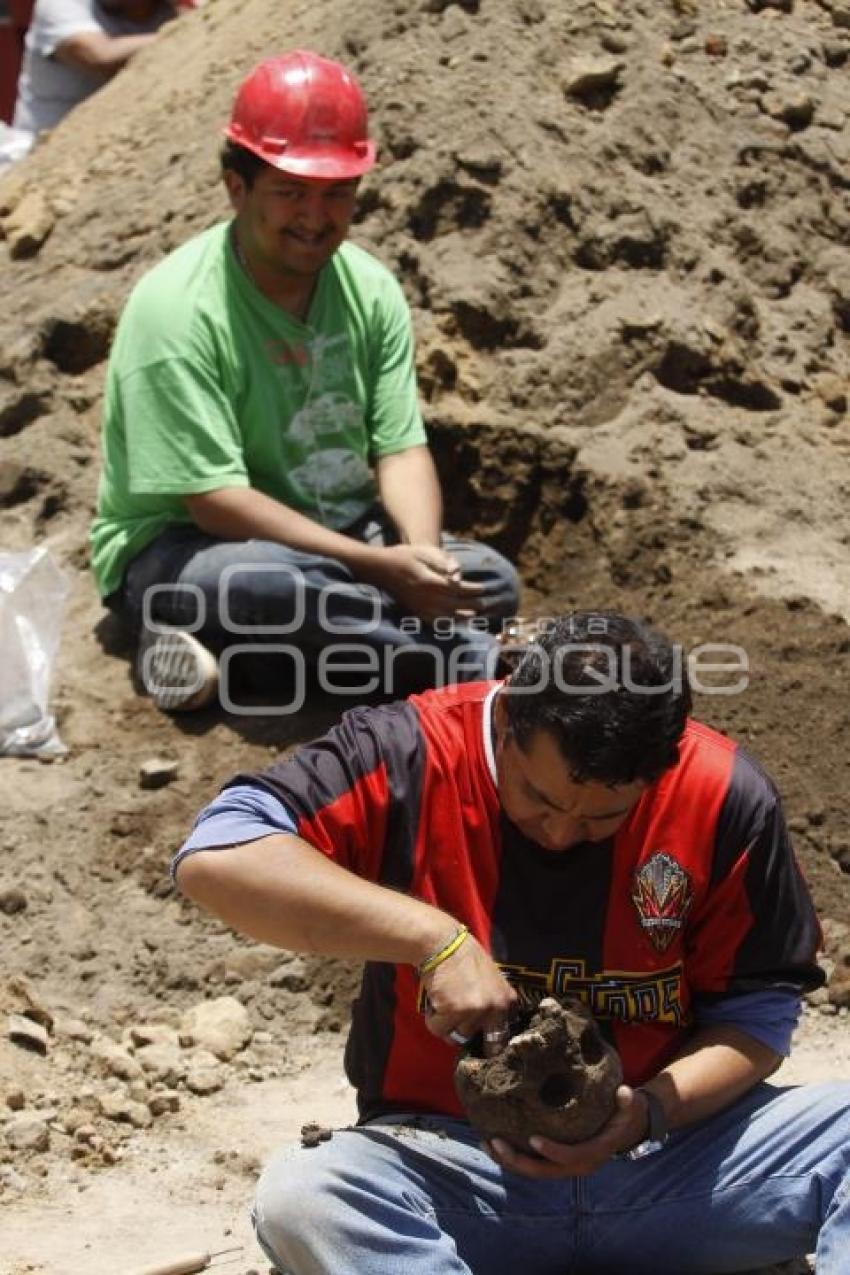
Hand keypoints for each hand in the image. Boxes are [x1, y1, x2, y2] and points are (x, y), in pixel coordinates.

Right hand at [372, 544, 485, 622]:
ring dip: (461, 617)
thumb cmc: (402, 556)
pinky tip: (451, 623)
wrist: (379, 568)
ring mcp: (419, 607)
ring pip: (446, 616)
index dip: (472, 589)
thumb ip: (440, 562)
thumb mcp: (422, 552)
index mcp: (431, 582)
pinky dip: (444, 624)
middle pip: (455, 604)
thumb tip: (456, 573)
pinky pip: (432, 622)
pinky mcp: (413, 611)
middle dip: (471, 604)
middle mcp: (426, 597)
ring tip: (472, 616)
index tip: (483, 588)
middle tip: (484, 604)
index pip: (458, 589)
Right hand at [420, 929, 516, 1046]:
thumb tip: (490, 1029)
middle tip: (458, 1024)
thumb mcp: (491, 978)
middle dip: (468, 1035)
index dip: (492, 1041)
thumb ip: (494, 1001)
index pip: (504, 1036)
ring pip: (457, 1036)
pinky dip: (433, 1020)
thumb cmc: (464, 957)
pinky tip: (434, 1002)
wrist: (444, 943)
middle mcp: (495, 1008)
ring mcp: (475, 1010)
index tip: (484, 1044)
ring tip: (443, 1004)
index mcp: (507, 1000)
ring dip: (447, 1025)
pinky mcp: (454, 1011)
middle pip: (481, 1041)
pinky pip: (439, 1029)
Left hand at [484, 1086, 648, 1178]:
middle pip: (542, 1171)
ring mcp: (563, 1165)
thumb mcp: (629, 1108)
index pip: (570, 1157)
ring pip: (532, 1170)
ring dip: (508, 1160)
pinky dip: (512, 1155)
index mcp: (593, 1154)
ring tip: (486, 1142)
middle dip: (517, 1160)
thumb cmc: (623, 1114)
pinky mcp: (554, 1160)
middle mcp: (576, 1165)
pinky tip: (493, 1140)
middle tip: (495, 1142)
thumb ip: (627, 1103)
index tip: (533, 1138)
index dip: (552, 1151)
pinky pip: (531, 1163)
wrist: (624, 1129)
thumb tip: (625, 1092)